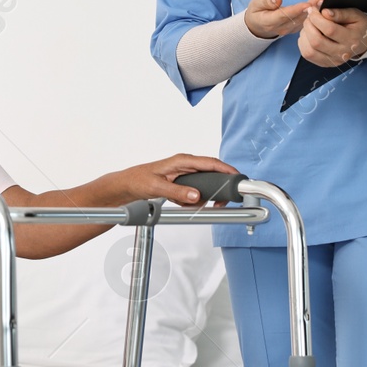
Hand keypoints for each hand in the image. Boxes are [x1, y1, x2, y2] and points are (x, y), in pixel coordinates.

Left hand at [109, 154, 240, 207]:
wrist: (129, 185)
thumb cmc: (139, 180)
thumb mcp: (157, 187)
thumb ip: (177, 192)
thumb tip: (196, 196)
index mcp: (182, 161)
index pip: (210, 162)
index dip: (226, 169)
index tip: (237, 177)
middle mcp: (186, 165)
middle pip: (212, 174)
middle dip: (218, 188)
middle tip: (221, 201)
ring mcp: (185, 174)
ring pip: (205, 185)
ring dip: (203, 197)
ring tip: (193, 205)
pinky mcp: (183, 183)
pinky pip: (195, 192)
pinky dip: (192, 200)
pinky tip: (182, 204)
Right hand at [245, 0, 320, 38]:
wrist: (257, 26)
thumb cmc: (257, 11)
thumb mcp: (256, 3)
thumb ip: (266, 1)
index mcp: (269, 21)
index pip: (284, 16)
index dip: (296, 10)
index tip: (307, 4)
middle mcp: (281, 28)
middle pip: (298, 18)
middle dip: (311, 8)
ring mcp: (290, 30)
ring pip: (305, 20)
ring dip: (315, 10)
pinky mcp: (296, 29)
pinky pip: (307, 21)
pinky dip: (315, 13)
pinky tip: (322, 4)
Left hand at [297, 0, 366, 67]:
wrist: (365, 40)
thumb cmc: (359, 25)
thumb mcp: (355, 14)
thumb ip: (340, 13)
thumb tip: (324, 12)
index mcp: (351, 39)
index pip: (329, 30)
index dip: (317, 18)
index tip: (313, 9)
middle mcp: (343, 53)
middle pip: (317, 41)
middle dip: (308, 26)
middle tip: (309, 17)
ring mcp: (334, 61)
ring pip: (310, 51)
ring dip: (304, 35)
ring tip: (308, 26)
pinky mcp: (326, 64)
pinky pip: (308, 56)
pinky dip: (303, 44)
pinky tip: (308, 35)